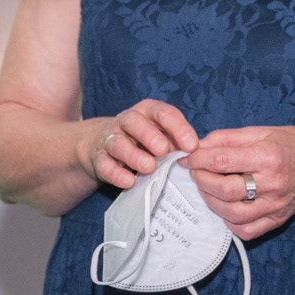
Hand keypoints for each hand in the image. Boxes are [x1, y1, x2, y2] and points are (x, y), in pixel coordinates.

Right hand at [83, 99, 198, 189]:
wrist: (101, 145)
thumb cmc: (142, 141)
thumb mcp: (160, 134)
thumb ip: (176, 141)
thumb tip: (195, 154)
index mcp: (146, 112)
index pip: (162, 112)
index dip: (177, 127)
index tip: (191, 146)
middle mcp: (126, 122)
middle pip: (133, 121)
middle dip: (149, 135)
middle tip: (164, 150)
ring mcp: (110, 139)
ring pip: (117, 143)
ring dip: (133, 154)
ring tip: (149, 167)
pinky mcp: (99, 159)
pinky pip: (105, 165)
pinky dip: (116, 174)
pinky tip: (129, 181)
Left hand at [181, 125, 294, 239]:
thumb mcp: (262, 131)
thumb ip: (228, 138)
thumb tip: (198, 145)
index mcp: (268, 156)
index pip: (221, 160)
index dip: (197, 158)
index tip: (186, 156)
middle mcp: (272, 184)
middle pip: (224, 189)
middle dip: (201, 179)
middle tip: (196, 170)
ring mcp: (275, 206)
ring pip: (232, 213)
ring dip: (211, 200)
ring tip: (207, 187)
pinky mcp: (277, 220)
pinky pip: (246, 230)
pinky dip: (228, 220)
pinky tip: (225, 205)